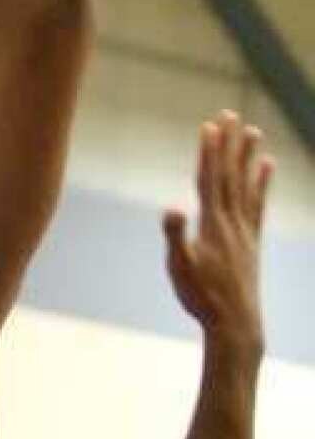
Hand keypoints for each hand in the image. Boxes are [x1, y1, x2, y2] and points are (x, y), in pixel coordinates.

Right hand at [163, 112, 272, 350]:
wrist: (236, 323)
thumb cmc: (202, 298)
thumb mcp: (180, 268)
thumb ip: (176, 237)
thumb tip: (172, 207)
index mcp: (213, 225)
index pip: (210, 181)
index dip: (209, 152)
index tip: (210, 125)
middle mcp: (233, 222)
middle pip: (230, 176)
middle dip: (229, 145)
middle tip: (231, 115)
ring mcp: (245, 231)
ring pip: (247, 186)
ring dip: (248, 158)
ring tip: (254, 133)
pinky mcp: (252, 241)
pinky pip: (258, 204)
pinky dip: (262, 183)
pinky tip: (267, 168)